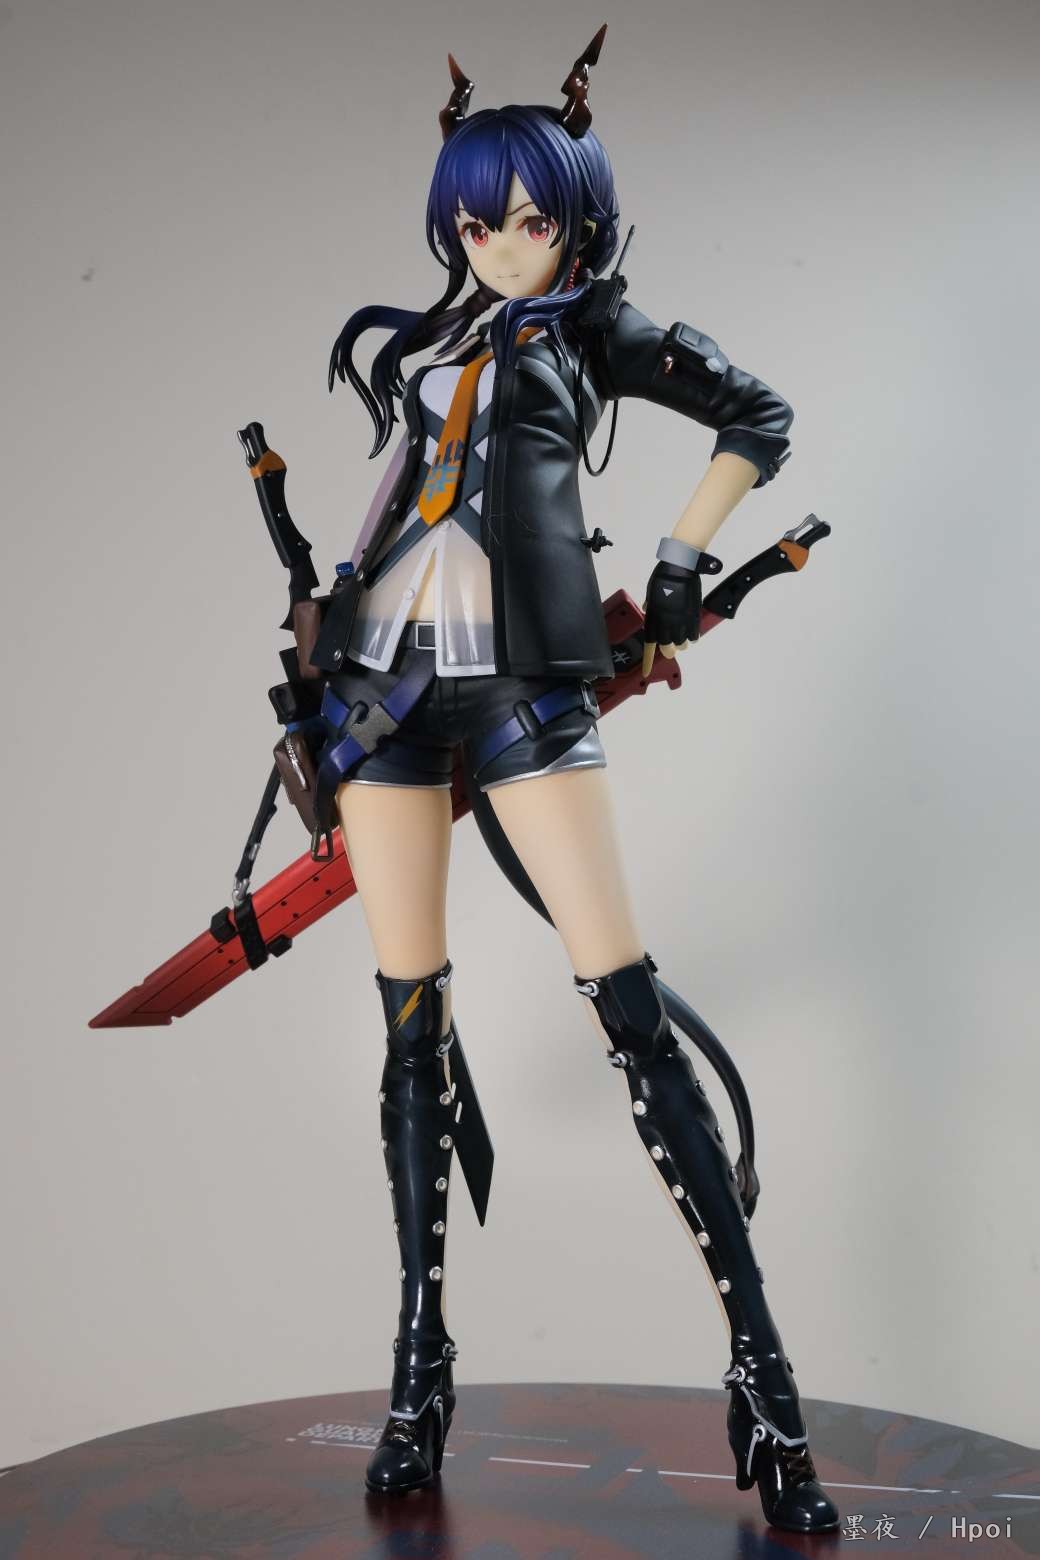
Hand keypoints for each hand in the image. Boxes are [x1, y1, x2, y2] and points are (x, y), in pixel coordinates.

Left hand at [641, 560, 701, 676]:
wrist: (679, 569)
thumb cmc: (662, 579)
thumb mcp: (650, 593)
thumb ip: (650, 606)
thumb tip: (648, 609)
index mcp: (653, 620)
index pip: (649, 646)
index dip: (648, 661)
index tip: (646, 672)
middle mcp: (666, 625)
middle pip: (667, 650)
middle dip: (668, 650)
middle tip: (670, 646)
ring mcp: (681, 623)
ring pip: (682, 645)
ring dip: (681, 643)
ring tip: (681, 633)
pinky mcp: (693, 619)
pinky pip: (693, 637)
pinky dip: (691, 636)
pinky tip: (690, 630)